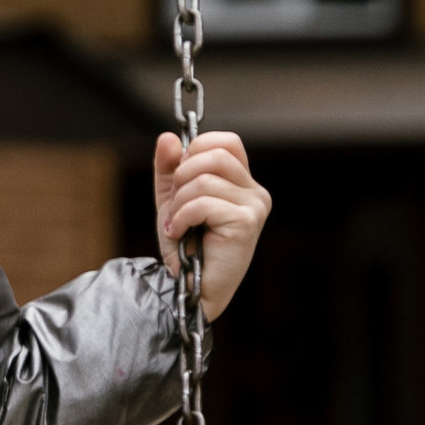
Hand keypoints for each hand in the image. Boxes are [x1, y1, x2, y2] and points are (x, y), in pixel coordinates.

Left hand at [153, 130, 269, 319]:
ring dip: (178, 203)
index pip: (227, 142)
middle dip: (182, 175)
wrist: (188, 287)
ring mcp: (255, 207)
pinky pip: (203, 203)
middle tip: (176, 204)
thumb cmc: (185, 248)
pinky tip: (180, 234)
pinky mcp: (246, 223)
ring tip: (177, 225)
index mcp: (243, 183)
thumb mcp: (172, 200)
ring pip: (204, 179)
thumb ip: (169, 169)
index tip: (180, 176)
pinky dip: (181, 217)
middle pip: (214, 154)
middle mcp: (256, 192)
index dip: (196, 149)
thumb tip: (168, 137)